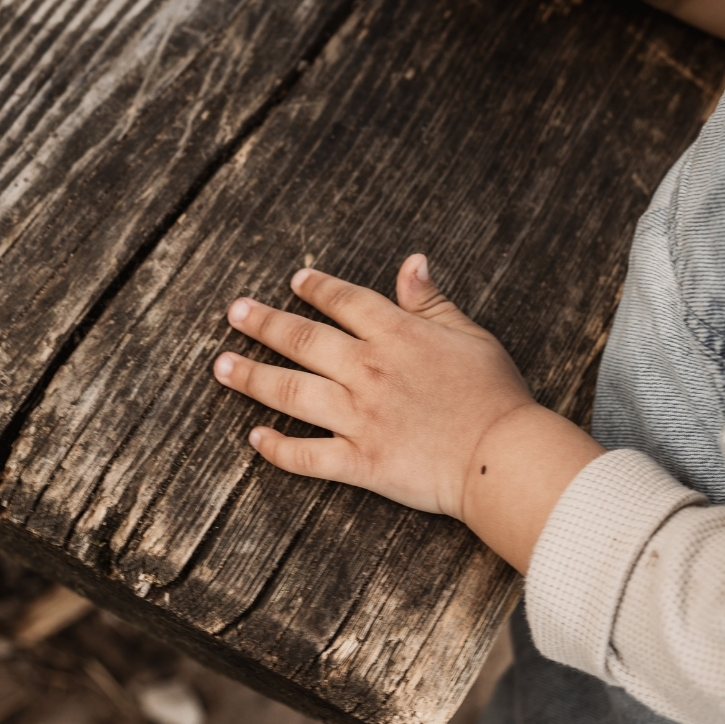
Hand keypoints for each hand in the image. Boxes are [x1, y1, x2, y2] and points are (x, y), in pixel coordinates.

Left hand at [213, 255, 604, 572]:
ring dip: (251, 378)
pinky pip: (307, 454)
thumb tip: (412, 262)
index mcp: (397, 335)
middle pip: (302, 340)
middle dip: (263, 324)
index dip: (316, 289)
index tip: (294, 282)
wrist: (503, 455)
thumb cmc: (496, 395)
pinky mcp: (360, 461)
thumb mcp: (470, 335)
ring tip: (221, 367)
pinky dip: (277, 448)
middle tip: (234, 313)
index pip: (345, 302)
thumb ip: (431, 302)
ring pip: (291, 392)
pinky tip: (254, 438)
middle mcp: (368, 370)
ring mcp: (359, 417)